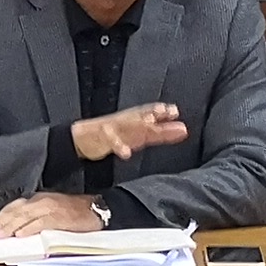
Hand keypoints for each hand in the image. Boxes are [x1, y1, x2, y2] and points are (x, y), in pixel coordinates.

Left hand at [0, 193, 101, 238]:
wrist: (97, 209)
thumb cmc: (74, 213)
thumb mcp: (51, 210)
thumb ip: (35, 218)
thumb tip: (16, 231)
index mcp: (39, 199)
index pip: (14, 207)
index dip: (1, 218)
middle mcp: (42, 201)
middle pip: (16, 211)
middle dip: (2, 223)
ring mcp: (51, 208)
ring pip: (26, 216)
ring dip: (11, 226)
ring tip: (1, 236)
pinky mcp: (60, 217)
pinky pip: (41, 222)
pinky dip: (30, 228)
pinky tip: (21, 235)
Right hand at [72, 101, 188, 164]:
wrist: (82, 138)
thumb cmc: (114, 135)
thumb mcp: (139, 135)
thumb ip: (160, 133)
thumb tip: (183, 130)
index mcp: (135, 119)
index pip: (151, 112)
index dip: (162, 112)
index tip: (175, 111)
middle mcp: (126, 120)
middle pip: (143, 116)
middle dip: (155, 114)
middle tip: (169, 112)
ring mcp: (113, 128)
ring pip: (128, 124)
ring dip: (140, 124)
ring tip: (152, 124)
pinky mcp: (101, 137)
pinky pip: (111, 141)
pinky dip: (118, 146)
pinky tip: (126, 153)